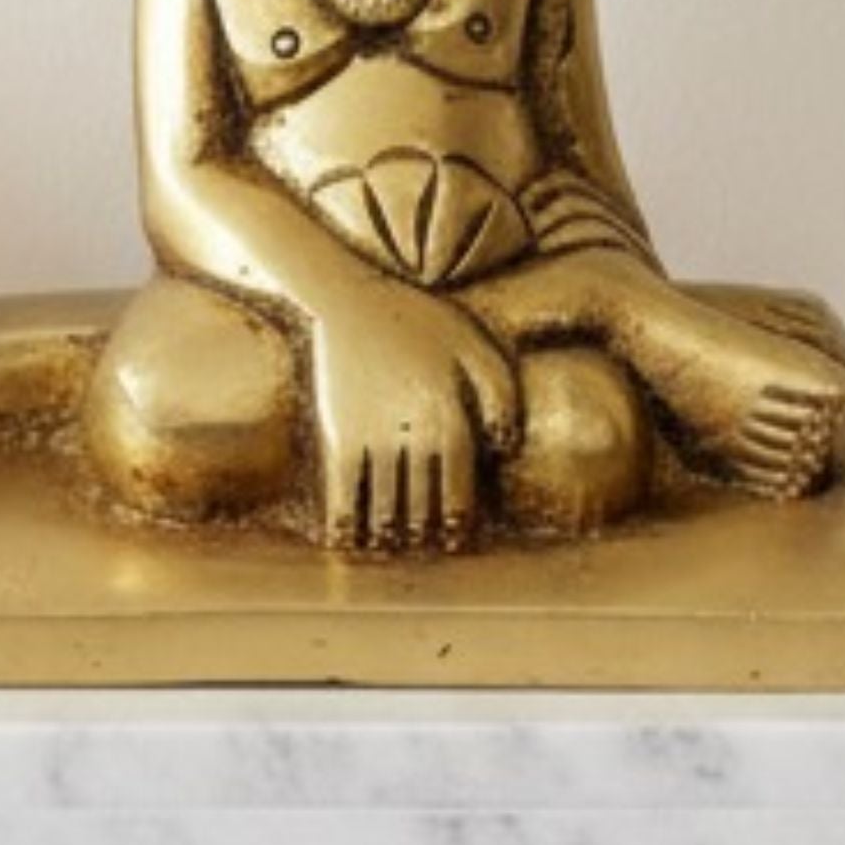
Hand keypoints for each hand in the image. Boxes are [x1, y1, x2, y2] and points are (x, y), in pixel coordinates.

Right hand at [303, 286, 521, 550]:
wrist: (350, 297)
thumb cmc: (419, 318)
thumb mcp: (475, 344)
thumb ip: (502, 393)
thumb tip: (505, 447)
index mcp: (449, 417)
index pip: (459, 489)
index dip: (459, 519)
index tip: (458, 539)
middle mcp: (412, 436)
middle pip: (422, 504)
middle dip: (426, 531)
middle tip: (427, 546)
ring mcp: (372, 439)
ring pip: (385, 507)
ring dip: (391, 534)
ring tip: (394, 546)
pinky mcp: (338, 434)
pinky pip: (343, 493)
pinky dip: (347, 523)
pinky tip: (349, 540)